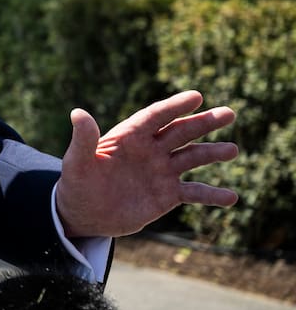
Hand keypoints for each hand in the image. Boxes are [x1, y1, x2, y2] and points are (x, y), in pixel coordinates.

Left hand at [56, 90, 237, 238]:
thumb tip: (77, 113)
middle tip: (229, 113)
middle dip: (204, 122)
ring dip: (212, 153)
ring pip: (192, 157)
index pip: (155, 116)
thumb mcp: (77, 162)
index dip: (174, 106)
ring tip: (232, 150)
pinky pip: (194, 192)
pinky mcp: (167, 194)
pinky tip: (232, 197)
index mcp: (129, 136)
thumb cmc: (77, 184)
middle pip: (180, 131)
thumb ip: (83, 139)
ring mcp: (161, 171)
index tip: (196, 96)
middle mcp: (150, 150)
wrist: (84, 213)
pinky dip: (212, 195)